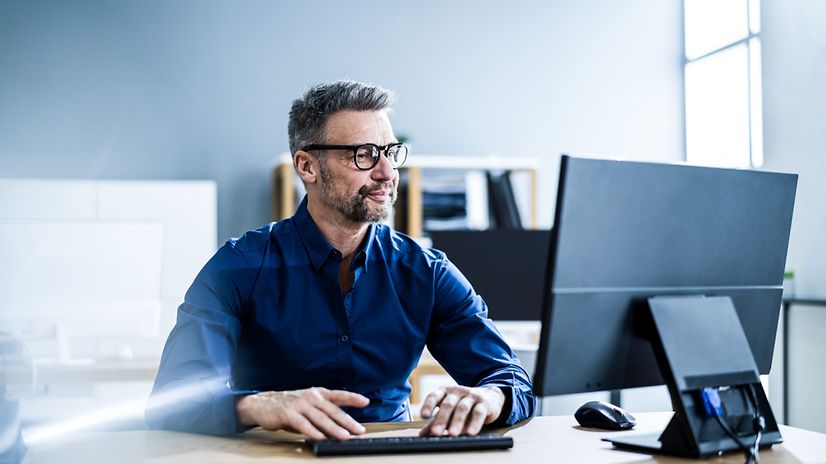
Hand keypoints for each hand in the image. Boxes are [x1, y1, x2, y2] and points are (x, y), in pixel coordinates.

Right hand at [236, 387, 368, 440]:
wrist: (263, 404)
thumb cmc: (289, 407)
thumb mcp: (309, 407)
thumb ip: (323, 416)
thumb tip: (340, 429)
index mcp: (318, 393)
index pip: (338, 395)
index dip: (352, 398)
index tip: (365, 401)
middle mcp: (311, 397)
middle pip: (333, 410)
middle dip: (348, 421)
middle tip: (358, 430)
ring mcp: (300, 404)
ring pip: (320, 417)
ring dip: (333, 428)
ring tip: (344, 436)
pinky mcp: (288, 413)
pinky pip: (303, 424)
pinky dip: (313, 431)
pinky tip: (320, 438)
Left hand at [418, 385, 504, 436]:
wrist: (489, 397)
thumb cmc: (463, 405)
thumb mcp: (449, 411)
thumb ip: (435, 421)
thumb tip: (422, 434)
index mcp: (445, 391)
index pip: (434, 396)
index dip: (428, 405)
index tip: (424, 416)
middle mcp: (457, 391)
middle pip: (448, 404)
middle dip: (441, 418)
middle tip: (436, 432)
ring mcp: (471, 396)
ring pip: (462, 408)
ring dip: (457, 422)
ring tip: (452, 434)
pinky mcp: (484, 403)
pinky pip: (479, 412)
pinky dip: (475, 423)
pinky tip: (471, 432)